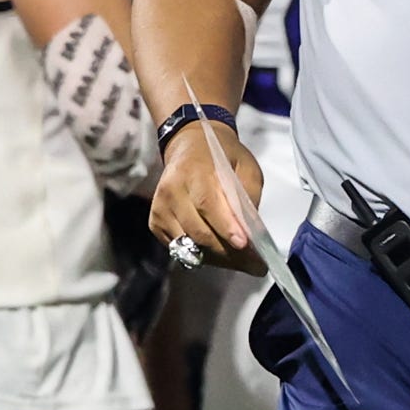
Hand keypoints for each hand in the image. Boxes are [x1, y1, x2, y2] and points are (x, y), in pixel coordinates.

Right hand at [150, 120, 265, 268]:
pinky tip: (218, 251)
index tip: (243, 244)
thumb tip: (251, 230)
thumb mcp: (245, 165)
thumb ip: (248, 194)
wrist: (189, 145)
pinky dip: (200, 255)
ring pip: (187, 245)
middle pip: (197, 231)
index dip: (225, 227)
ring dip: (215, 258)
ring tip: (240, 261)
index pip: (207, 204)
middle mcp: (171, 190)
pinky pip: (178, 248)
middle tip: (253, 264)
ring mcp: (160, 207)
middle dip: (226, 252)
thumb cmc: (222, 156)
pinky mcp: (155, 222)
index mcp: (194, 171)